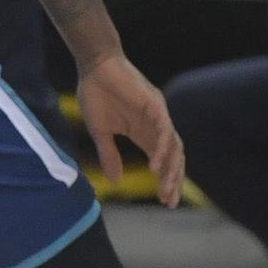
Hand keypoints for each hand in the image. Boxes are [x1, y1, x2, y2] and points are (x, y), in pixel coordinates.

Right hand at [77, 52, 184, 207]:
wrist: (93, 66)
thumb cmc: (95, 94)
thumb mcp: (100, 132)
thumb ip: (109, 155)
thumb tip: (115, 182)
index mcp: (143, 132)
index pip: (162, 160)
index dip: (165, 180)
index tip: (164, 201)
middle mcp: (155, 125)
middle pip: (173, 157)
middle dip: (173, 180)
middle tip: (169, 201)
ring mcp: (157, 115)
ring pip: (174, 146)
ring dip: (171, 169)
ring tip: (165, 188)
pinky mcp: (155, 104)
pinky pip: (164, 130)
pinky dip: (162, 149)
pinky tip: (155, 166)